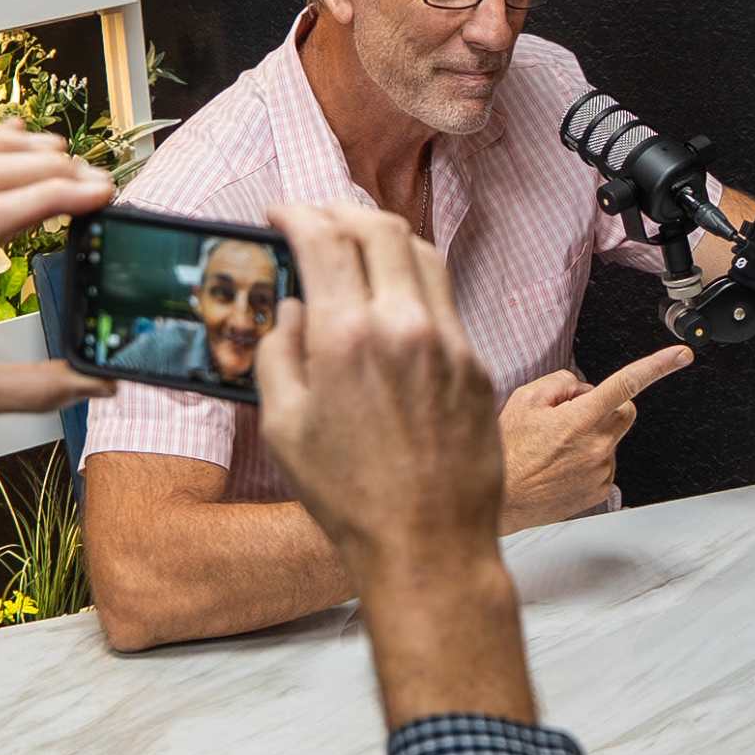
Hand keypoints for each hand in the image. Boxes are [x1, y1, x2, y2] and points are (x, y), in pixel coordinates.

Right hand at [254, 199, 503, 572]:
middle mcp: (405, 326)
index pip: (324, 238)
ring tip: (356, 248)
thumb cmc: (349, 497)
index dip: (297, 214)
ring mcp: (449, 341)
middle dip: (342, 212)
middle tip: (318, 220)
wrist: (428, 542)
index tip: (280, 215)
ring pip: (421, 253)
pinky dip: (413, 282)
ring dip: (385, 238)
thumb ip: (279, 354)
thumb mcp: (283, 427)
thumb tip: (291, 310)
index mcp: (348, 337)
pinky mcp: (476, 364)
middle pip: (380, 228)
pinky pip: (444, 299)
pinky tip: (392, 301)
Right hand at [497, 344, 697, 528]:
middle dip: (606, 406)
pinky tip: (562, 465)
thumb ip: (560, 383)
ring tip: (557, 448)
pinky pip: (606, 463)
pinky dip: (589, 459)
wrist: (500, 500)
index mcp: (580, 419)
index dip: (658, 365)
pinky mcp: (600, 490)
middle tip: (572, 415)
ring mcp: (601, 470)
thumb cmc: (507, 452)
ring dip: (593, 435)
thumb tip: (582, 388)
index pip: (626, 383)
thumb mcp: (524, 401)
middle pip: (625, 410)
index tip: (681, 355)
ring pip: (613, 438)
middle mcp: (597, 445)